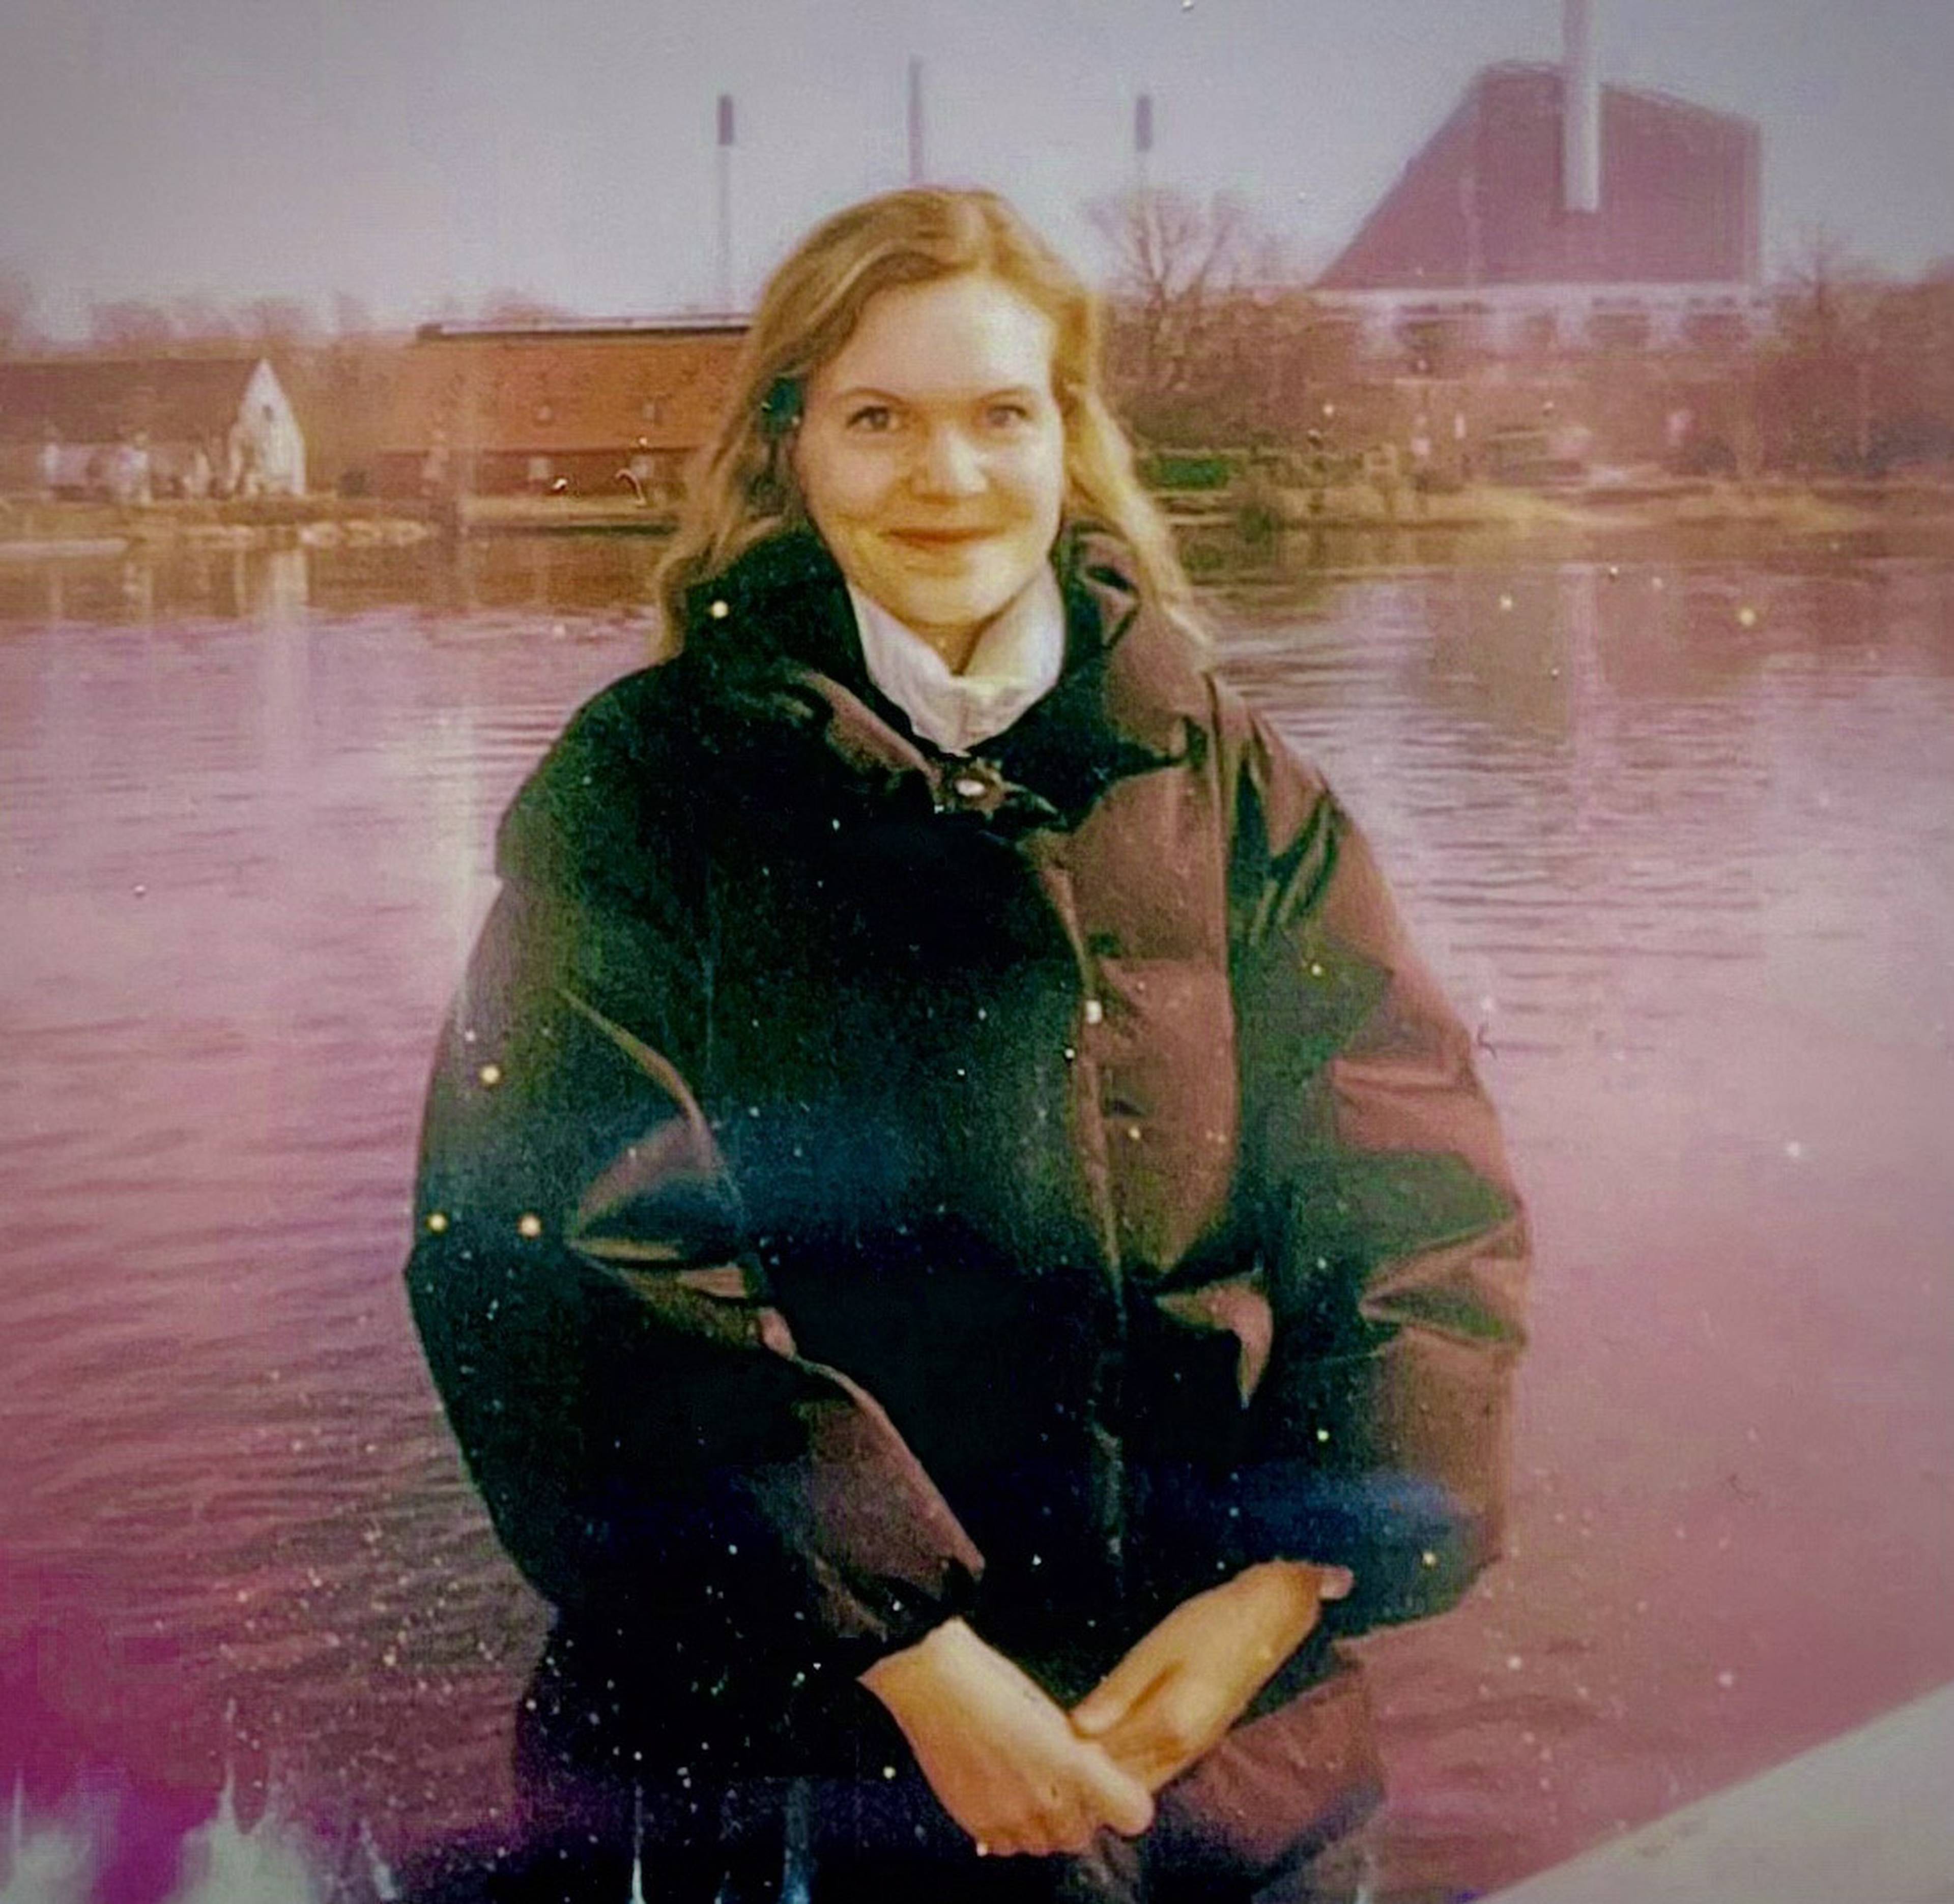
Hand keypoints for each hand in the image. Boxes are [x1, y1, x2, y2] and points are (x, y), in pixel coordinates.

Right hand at [861, 1617, 1155, 1857]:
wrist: (930, 1682)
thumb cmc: (989, 1682)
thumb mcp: (1046, 1710)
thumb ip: (1075, 1750)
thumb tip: (1093, 1772)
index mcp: (1071, 1760)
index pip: (1131, 1813)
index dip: (1125, 1801)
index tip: (1112, 1785)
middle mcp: (1046, 1796)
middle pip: (1082, 1834)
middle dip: (1078, 1814)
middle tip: (1061, 1783)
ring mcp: (1010, 1814)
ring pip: (1045, 1844)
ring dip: (1044, 1824)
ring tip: (1027, 1787)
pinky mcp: (977, 1822)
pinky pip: (1008, 1845)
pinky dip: (1011, 1829)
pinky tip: (1001, 1795)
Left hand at [1071, 1561, 1352, 1792]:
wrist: (1268, 1620)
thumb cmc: (1209, 1625)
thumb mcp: (1157, 1649)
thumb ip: (1118, 1692)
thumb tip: (1077, 1729)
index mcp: (1169, 1726)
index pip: (1108, 1760)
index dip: (1071, 1759)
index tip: (1039, 1750)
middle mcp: (1182, 1751)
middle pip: (1123, 1781)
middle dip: (1087, 1776)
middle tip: (1047, 1757)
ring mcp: (1193, 1750)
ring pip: (1140, 1780)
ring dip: (1108, 1773)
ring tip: (1070, 1751)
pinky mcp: (1199, 1741)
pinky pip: (1156, 1768)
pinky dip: (1130, 1765)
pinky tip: (1107, 1744)